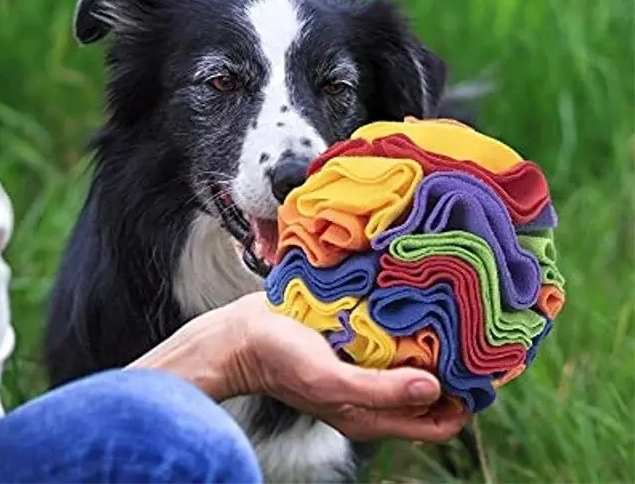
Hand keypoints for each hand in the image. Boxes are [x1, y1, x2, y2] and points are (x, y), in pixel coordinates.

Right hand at [223, 292, 470, 443]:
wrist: (241, 335)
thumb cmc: (280, 361)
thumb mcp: (330, 381)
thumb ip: (381, 390)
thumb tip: (434, 388)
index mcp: (369, 415)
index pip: (436, 423)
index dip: (464, 405)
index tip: (481, 371)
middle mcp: (370, 392)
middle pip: (428, 391)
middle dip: (453, 370)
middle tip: (471, 335)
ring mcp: (359, 365)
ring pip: (409, 360)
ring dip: (429, 343)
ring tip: (448, 313)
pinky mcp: (348, 340)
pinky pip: (386, 338)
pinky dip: (402, 325)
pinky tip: (409, 300)